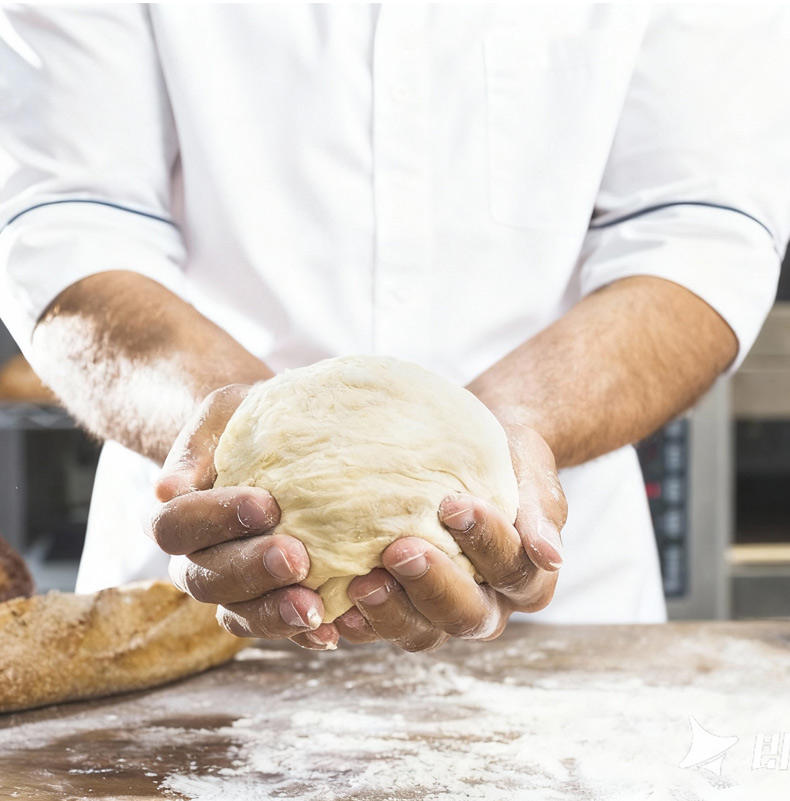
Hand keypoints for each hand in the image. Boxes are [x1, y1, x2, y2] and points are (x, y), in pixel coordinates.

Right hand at [148, 384, 339, 648]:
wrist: (277, 441)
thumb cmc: (248, 419)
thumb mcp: (225, 410)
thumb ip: (197, 441)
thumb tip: (165, 488)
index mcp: (175, 511)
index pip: (175, 525)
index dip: (215, 519)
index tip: (267, 504)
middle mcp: (192, 556)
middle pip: (204, 577)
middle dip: (250, 570)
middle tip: (298, 558)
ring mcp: (226, 586)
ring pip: (234, 613)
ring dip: (273, 614)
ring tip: (316, 609)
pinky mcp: (262, 602)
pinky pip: (270, 627)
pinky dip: (298, 634)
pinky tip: (330, 632)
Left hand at [334, 418, 566, 651]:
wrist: (470, 452)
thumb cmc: (505, 457)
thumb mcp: (529, 469)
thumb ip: (539, 510)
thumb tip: (551, 557)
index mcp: (527, 577)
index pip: (513, 569)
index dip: (485, 542)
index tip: (453, 505)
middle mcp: (488, 604)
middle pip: (467, 615)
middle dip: (432, 585)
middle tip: (401, 550)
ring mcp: (441, 612)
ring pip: (423, 633)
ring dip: (391, 612)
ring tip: (361, 584)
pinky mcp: (403, 609)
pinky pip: (381, 630)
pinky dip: (359, 624)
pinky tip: (335, 607)